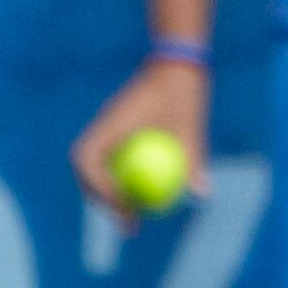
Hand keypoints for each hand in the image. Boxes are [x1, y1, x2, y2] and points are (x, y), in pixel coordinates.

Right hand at [71, 57, 212, 226]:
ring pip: (94, 168)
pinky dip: (119, 181)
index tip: (125, 206)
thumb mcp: (191, 124)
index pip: (88, 160)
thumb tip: (202, 195)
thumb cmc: (183, 91)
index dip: (100, 187)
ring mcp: (106, 129)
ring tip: (132, 218)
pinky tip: (142, 199)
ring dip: (106, 193)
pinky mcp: (115, 132)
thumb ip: (193, 158)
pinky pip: (110, 162)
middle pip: (86, 170)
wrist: (177, 63)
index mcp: (111, 122)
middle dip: (100, 199)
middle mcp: (102, 126)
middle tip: (128, 223)